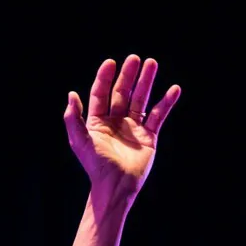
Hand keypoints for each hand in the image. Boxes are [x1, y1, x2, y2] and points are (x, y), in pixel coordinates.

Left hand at [64, 56, 180, 199]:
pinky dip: (166, 102)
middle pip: (122, 92)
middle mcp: (115, 121)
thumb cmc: (95, 165)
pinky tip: (173, 89)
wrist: (116, 186)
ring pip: (141, 99)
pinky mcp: (149, 136)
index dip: (105, 78)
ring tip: (152, 63)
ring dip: (146, 82)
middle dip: (129, 75)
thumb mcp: (79, 141)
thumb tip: (71, 94)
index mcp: (97, 121)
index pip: (101, 94)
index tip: (111, 62)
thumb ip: (73, 118)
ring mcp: (133, 127)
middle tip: (135, 58)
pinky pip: (158, 115)